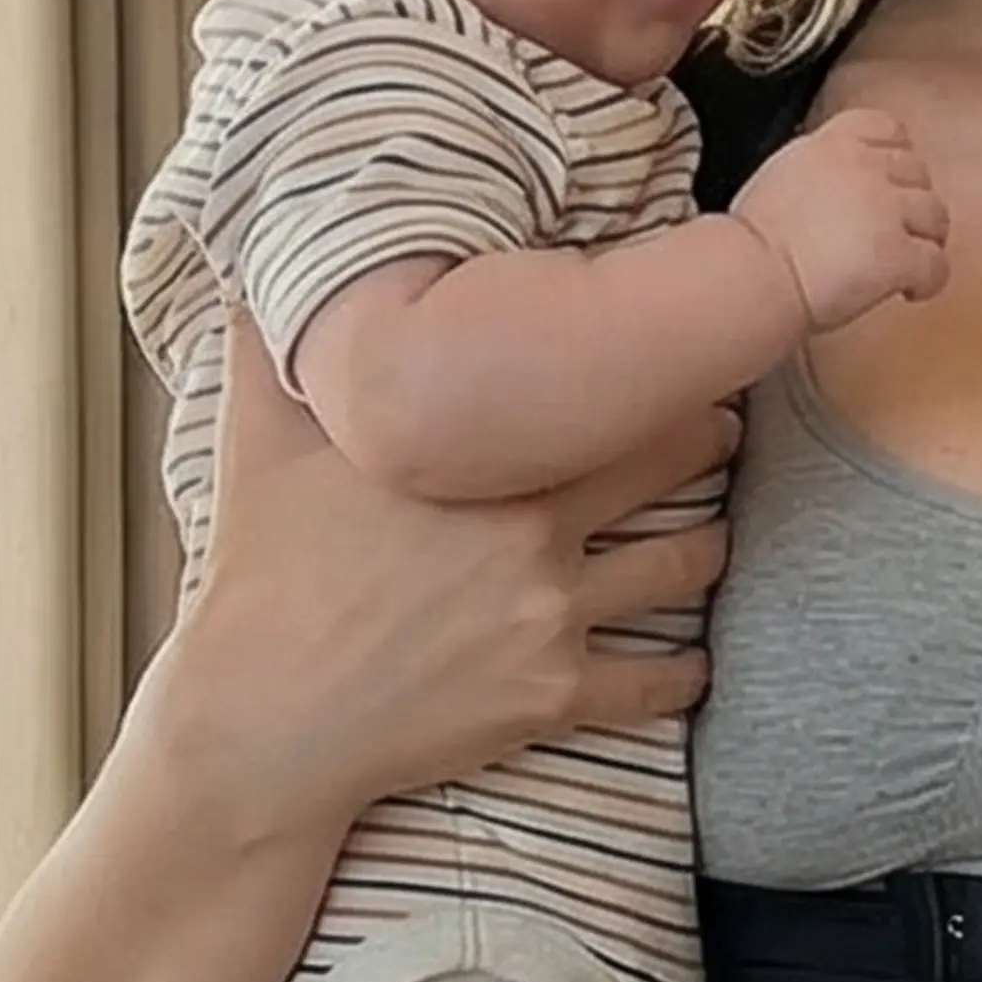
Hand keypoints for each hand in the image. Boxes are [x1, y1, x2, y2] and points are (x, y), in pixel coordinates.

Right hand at [164, 320, 729, 827]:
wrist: (266, 715)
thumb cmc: (263, 577)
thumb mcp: (259, 440)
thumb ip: (273, 345)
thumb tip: (258, 267)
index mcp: (483, 458)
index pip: (609, 388)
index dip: (656, 367)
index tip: (673, 352)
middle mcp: (536, 530)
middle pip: (673, 467)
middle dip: (709, 444)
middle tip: (724, 431)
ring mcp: (554, 615)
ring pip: (686, 566)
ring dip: (713, 547)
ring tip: (719, 534)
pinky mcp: (556, 695)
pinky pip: (661, 681)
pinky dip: (690, 670)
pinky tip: (697, 661)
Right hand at [733, 106, 950, 330]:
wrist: (752, 275)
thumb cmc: (752, 243)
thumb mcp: (783, 177)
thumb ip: (819, 172)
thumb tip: (834, 192)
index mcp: (833, 142)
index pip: (888, 128)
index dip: (897, 158)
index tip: (890, 185)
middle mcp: (865, 166)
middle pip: (918, 173)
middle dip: (913, 203)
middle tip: (899, 234)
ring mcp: (886, 208)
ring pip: (936, 216)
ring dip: (926, 240)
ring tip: (907, 265)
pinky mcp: (899, 253)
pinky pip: (937, 264)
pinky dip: (929, 281)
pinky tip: (909, 292)